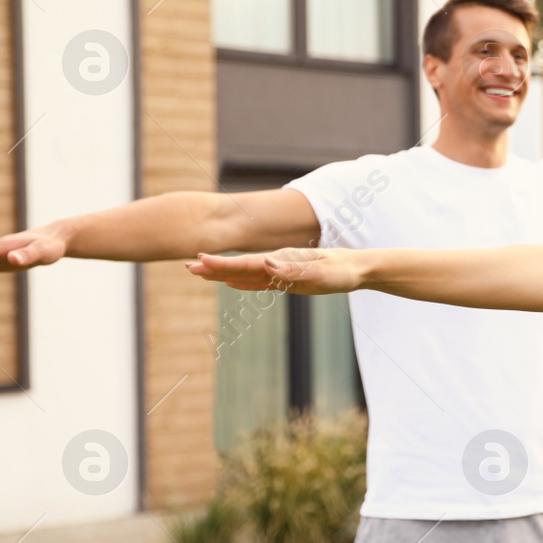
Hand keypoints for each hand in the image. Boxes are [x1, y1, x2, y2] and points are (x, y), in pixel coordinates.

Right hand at [186, 247, 364, 294]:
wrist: (356, 268)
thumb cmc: (341, 271)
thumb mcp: (320, 273)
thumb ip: (293, 270)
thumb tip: (267, 264)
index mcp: (282, 261)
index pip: (247, 263)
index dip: (223, 264)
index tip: (200, 260)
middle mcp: (276, 263)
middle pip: (239, 267)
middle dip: (213, 268)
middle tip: (186, 266)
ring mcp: (279, 271)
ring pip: (244, 274)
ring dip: (221, 273)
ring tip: (198, 272)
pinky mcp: (285, 280)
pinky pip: (257, 282)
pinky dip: (241, 282)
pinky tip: (229, 282)